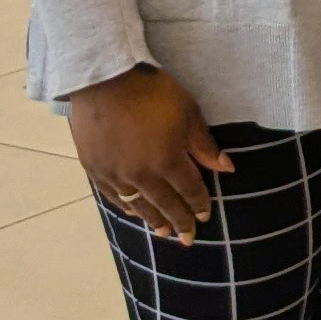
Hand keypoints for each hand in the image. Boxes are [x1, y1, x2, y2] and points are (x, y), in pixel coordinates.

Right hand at [65, 64, 231, 240]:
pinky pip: (113, 197)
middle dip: (179, 221)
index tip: (205, 216)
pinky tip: (134, 212)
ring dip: (153, 220)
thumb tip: (226, 168)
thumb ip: (204, 145)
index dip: (199, 204)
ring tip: (163, 232)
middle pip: (164, 204)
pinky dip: (127, 207)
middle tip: (187, 238)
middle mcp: (140, 176)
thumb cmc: (151, 92)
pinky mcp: (94, 170)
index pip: (188, 190)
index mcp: (166, 161)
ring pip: (138, 205)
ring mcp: (114, 175)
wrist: (102, 81)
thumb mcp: (187, 113)